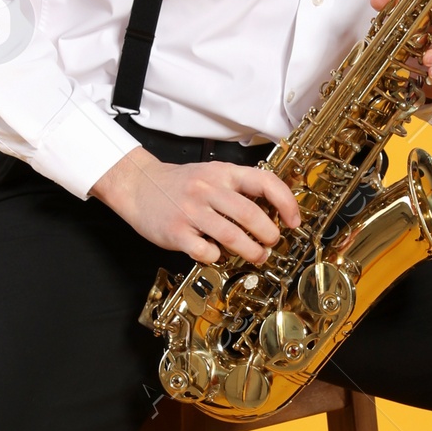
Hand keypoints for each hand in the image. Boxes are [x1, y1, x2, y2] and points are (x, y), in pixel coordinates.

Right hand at [91, 149, 300, 261]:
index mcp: (222, 173)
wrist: (138, 185)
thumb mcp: (211, 173)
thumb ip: (238, 188)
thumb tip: (273, 212)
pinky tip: (216, 254)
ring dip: (251, 251)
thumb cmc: (180, 183)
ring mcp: (191, 211)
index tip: (293, 221)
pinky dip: (217, 257)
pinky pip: (206, 251)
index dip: (286, 202)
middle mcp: (208, 189)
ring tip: (256, 256)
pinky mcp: (176, 232)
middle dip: (269, 235)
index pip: (264, 182)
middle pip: (251, 215)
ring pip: (232, 236)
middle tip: (271, 244)